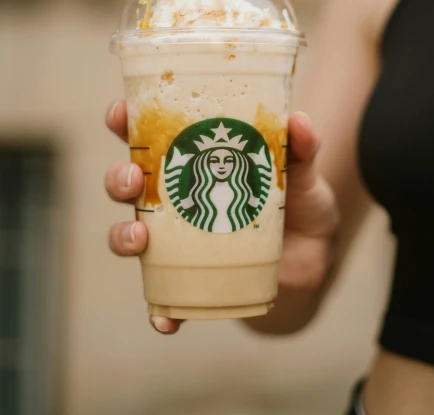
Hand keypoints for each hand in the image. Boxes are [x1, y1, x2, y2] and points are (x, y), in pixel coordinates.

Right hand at [105, 101, 338, 333]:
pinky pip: (163, 298)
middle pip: (126, 184)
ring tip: (139, 238)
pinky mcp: (190, 278)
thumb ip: (302, 147)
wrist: (313, 255)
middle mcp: (174, 197)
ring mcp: (176, 239)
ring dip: (123, 237)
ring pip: (129, 235)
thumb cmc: (297, 200)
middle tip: (133, 179)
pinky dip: (159, 312)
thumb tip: (300, 120)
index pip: (147, 134)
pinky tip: (165, 321)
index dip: (123, 122)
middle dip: (118, 179)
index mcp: (191, 159)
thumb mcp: (302, 171)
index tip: (119, 114)